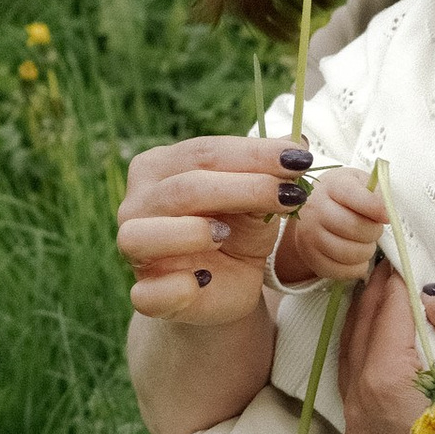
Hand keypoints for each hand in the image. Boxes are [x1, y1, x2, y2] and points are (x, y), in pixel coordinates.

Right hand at [117, 133, 306, 324]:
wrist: (228, 285)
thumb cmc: (236, 230)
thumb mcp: (258, 199)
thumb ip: (269, 172)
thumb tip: (298, 139)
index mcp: (159, 167)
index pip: (204, 152)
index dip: (254, 154)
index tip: (300, 159)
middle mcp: (137, 203)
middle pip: (184, 189)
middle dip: (244, 189)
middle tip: (292, 195)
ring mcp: (134, 249)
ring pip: (143, 235)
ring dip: (190, 233)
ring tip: (225, 234)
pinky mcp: (146, 294)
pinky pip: (147, 294)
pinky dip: (175, 288)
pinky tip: (203, 281)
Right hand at [276, 168, 388, 287]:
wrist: (312, 210)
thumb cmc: (342, 196)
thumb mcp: (358, 182)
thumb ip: (375, 191)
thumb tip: (386, 211)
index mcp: (331, 186)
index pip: (354, 196)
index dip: (375, 208)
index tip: (386, 216)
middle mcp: (315, 209)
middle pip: (353, 227)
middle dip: (373, 232)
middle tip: (374, 230)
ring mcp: (308, 235)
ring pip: (348, 253)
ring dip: (366, 252)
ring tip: (365, 244)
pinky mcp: (310, 258)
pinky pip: (339, 271)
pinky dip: (355, 268)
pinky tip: (358, 258)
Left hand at [333, 272, 434, 433]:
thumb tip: (430, 295)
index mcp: (383, 379)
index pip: (384, 310)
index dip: (395, 278)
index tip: (399, 253)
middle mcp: (358, 405)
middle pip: (357, 332)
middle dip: (372, 297)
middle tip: (386, 268)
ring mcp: (358, 431)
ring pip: (349, 363)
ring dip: (363, 329)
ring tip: (381, 301)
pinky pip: (353, 394)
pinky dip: (363, 364)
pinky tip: (379, 351)